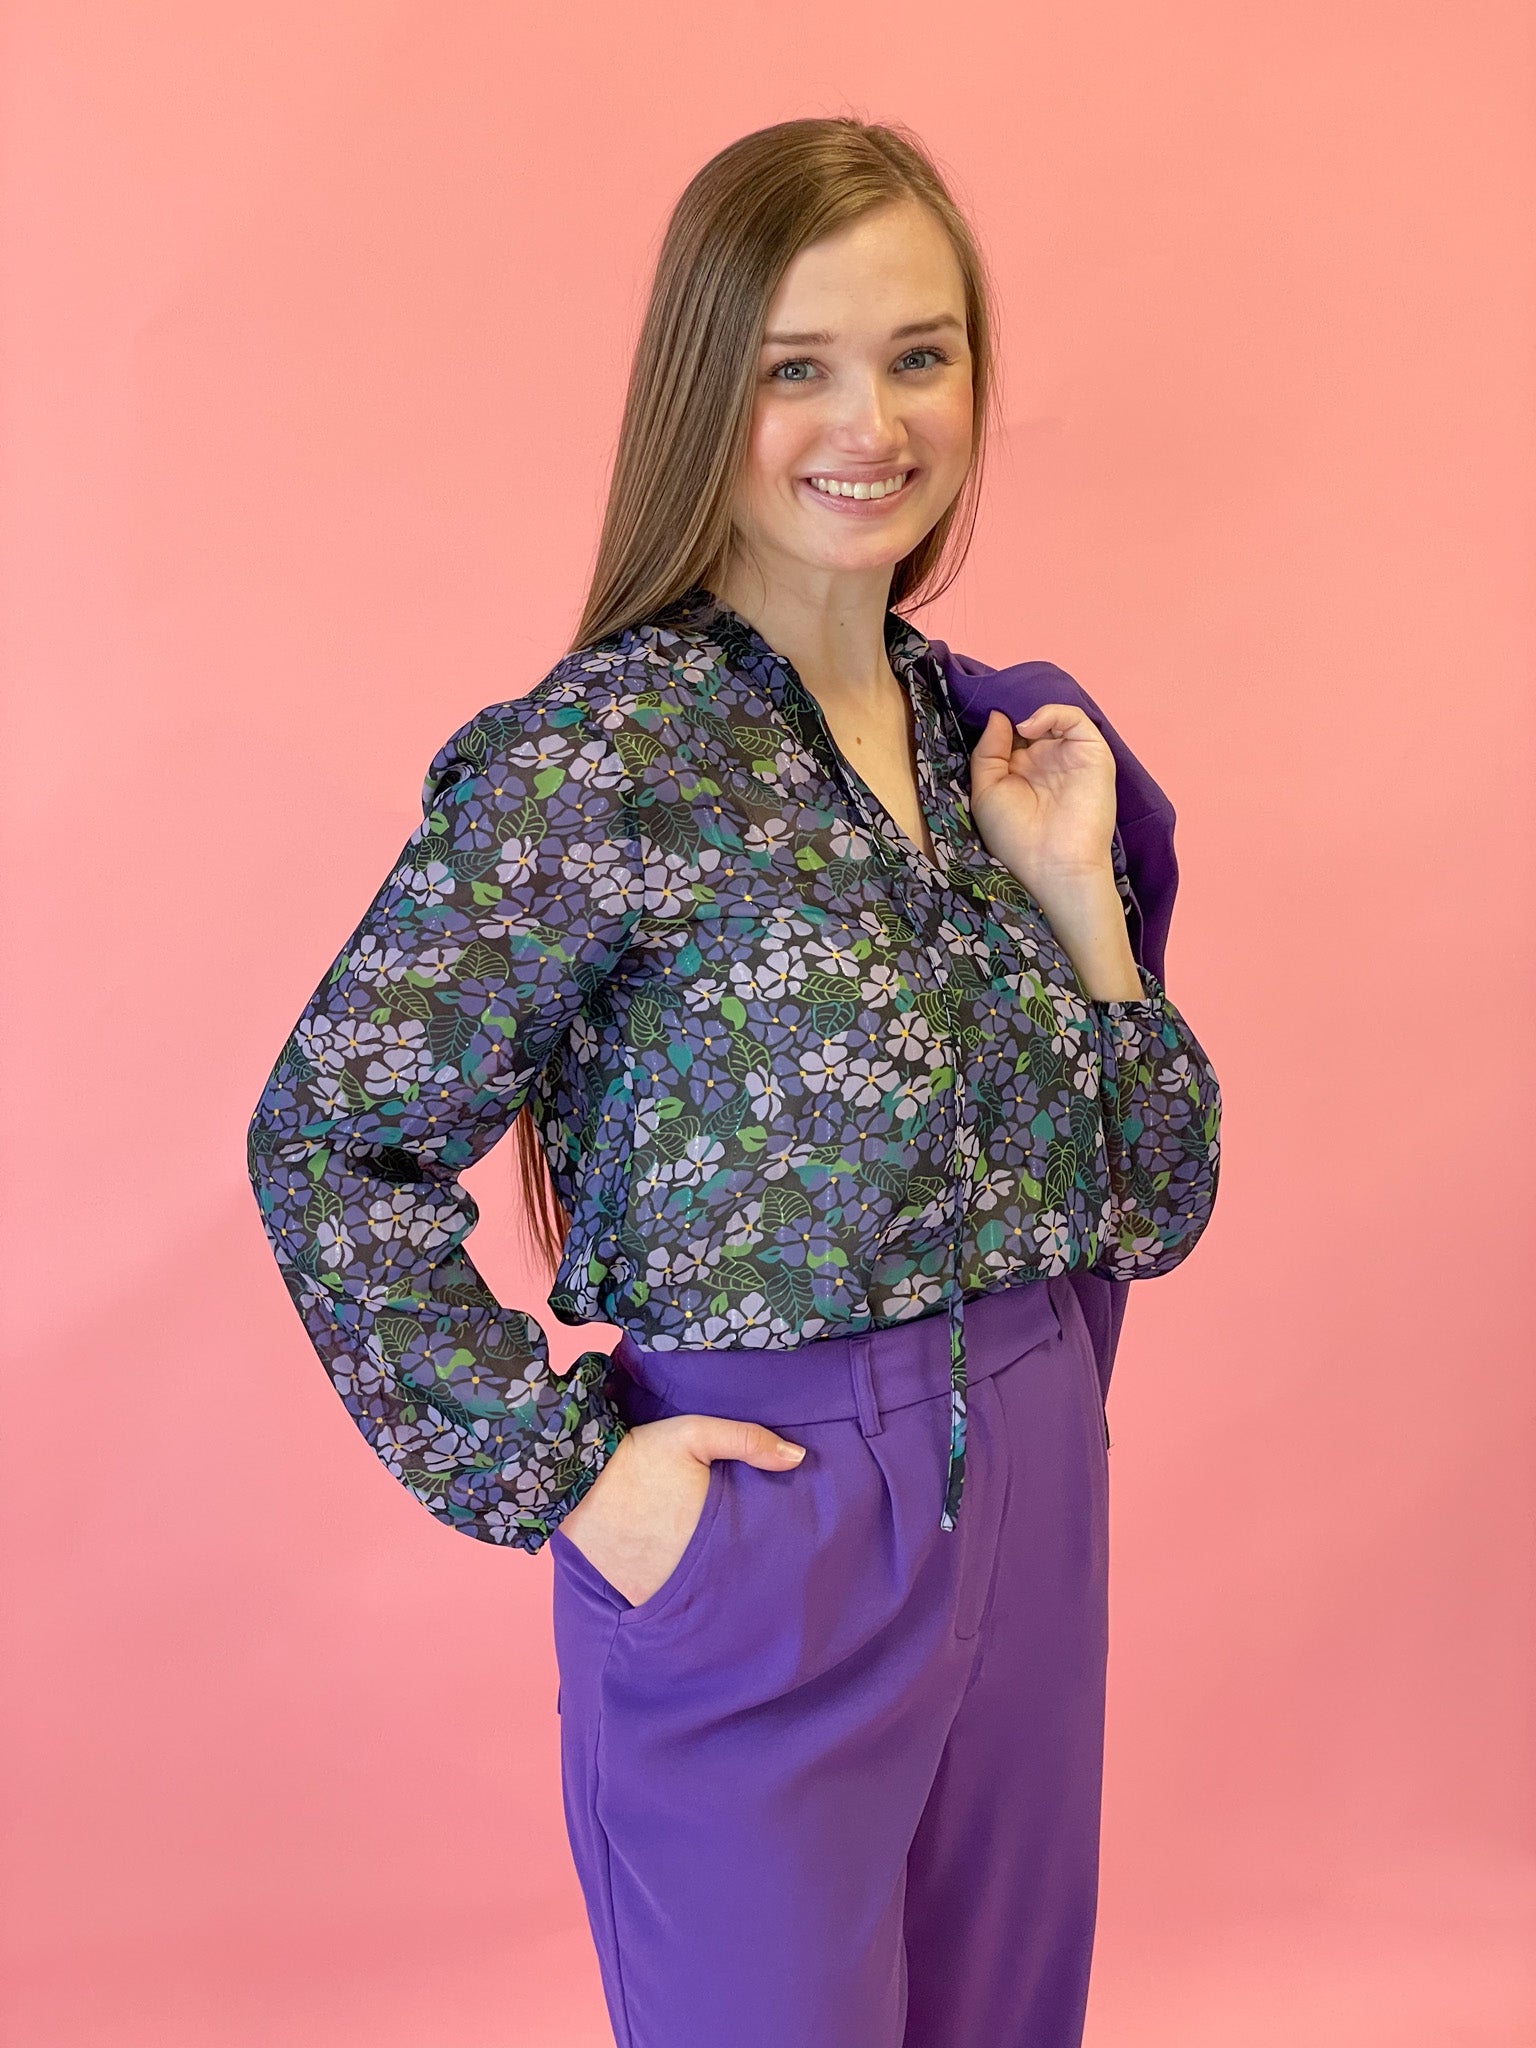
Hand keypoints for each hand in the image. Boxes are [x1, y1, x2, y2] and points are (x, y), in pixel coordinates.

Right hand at [556, 1414, 806, 1607]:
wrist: (570, 1475)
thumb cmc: (636, 1455)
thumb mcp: (693, 1434)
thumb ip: (746, 1441)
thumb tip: (799, 1457)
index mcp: (705, 1537)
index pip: (751, 1563)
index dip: (764, 1561)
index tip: (773, 1554)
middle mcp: (681, 1573)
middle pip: (722, 1587)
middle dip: (734, 1580)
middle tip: (741, 1565)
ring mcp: (651, 1592)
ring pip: (689, 1602)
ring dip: (701, 1592)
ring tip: (712, 1577)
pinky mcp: (627, 1596)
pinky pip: (658, 1607)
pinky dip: (668, 1600)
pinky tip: (674, 1583)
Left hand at [968, 703, 1117, 893]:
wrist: (1054, 864)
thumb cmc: (1015, 836)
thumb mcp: (986, 790)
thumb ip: (988, 751)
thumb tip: (997, 715)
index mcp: (1020, 771)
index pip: (1008, 734)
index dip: (995, 722)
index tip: (976, 713)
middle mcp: (1045, 760)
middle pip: (1029, 720)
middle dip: (1011, 711)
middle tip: (994, 707)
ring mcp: (1069, 755)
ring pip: (1052, 717)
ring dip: (1029, 711)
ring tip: (1013, 724)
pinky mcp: (1092, 753)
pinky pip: (1074, 719)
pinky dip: (1052, 713)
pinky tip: (1028, 727)